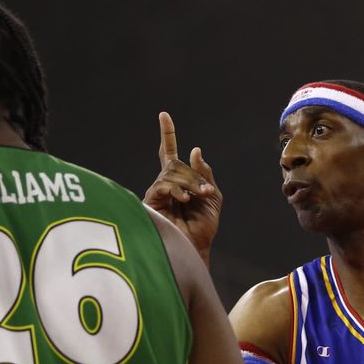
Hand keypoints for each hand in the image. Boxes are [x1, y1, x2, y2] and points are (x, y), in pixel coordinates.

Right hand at [142, 111, 220, 259]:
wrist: (195, 248)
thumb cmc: (203, 227)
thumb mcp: (213, 197)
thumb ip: (205, 174)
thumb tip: (194, 150)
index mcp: (180, 181)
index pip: (170, 153)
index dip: (168, 135)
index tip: (164, 115)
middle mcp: (165, 184)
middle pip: (175, 164)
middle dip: (193, 176)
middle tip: (205, 193)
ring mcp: (157, 192)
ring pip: (172, 174)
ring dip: (189, 184)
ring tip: (197, 199)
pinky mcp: (151, 202)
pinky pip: (163, 185)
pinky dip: (176, 190)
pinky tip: (184, 200)